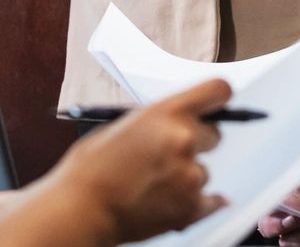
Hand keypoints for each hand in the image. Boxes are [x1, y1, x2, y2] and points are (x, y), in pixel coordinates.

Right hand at [51, 79, 230, 242]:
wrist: (81, 209)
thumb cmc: (91, 168)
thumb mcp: (123, 125)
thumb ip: (158, 121)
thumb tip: (181, 121)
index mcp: (167, 113)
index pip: (218, 91)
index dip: (218, 98)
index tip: (217, 105)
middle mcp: (184, 140)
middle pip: (215, 135)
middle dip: (196, 143)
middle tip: (169, 155)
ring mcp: (190, 176)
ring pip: (204, 171)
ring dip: (186, 176)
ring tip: (152, 185)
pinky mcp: (192, 207)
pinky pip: (210, 201)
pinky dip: (195, 202)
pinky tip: (174, 200)